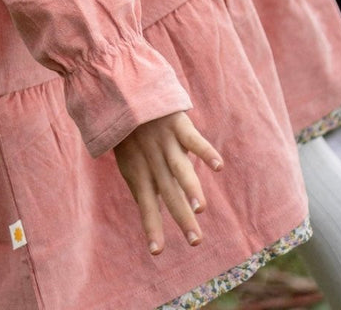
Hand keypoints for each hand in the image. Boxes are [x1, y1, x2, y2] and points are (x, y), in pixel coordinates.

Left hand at [114, 111, 222, 254]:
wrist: (122, 87)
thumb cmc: (128, 129)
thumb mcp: (130, 157)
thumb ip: (148, 178)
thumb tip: (170, 203)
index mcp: (138, 170)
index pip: (145, 204)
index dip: (151, 227)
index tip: (156, 253)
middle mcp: (152, 159)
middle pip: (168, 192)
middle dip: (181, 217)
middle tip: (195, 241)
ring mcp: (164, 141)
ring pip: (179, 169)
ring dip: (190, 188)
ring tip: (199, 208)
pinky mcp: (176, 123)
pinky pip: (192, 139)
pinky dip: (204, 152)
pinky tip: (218, 166)